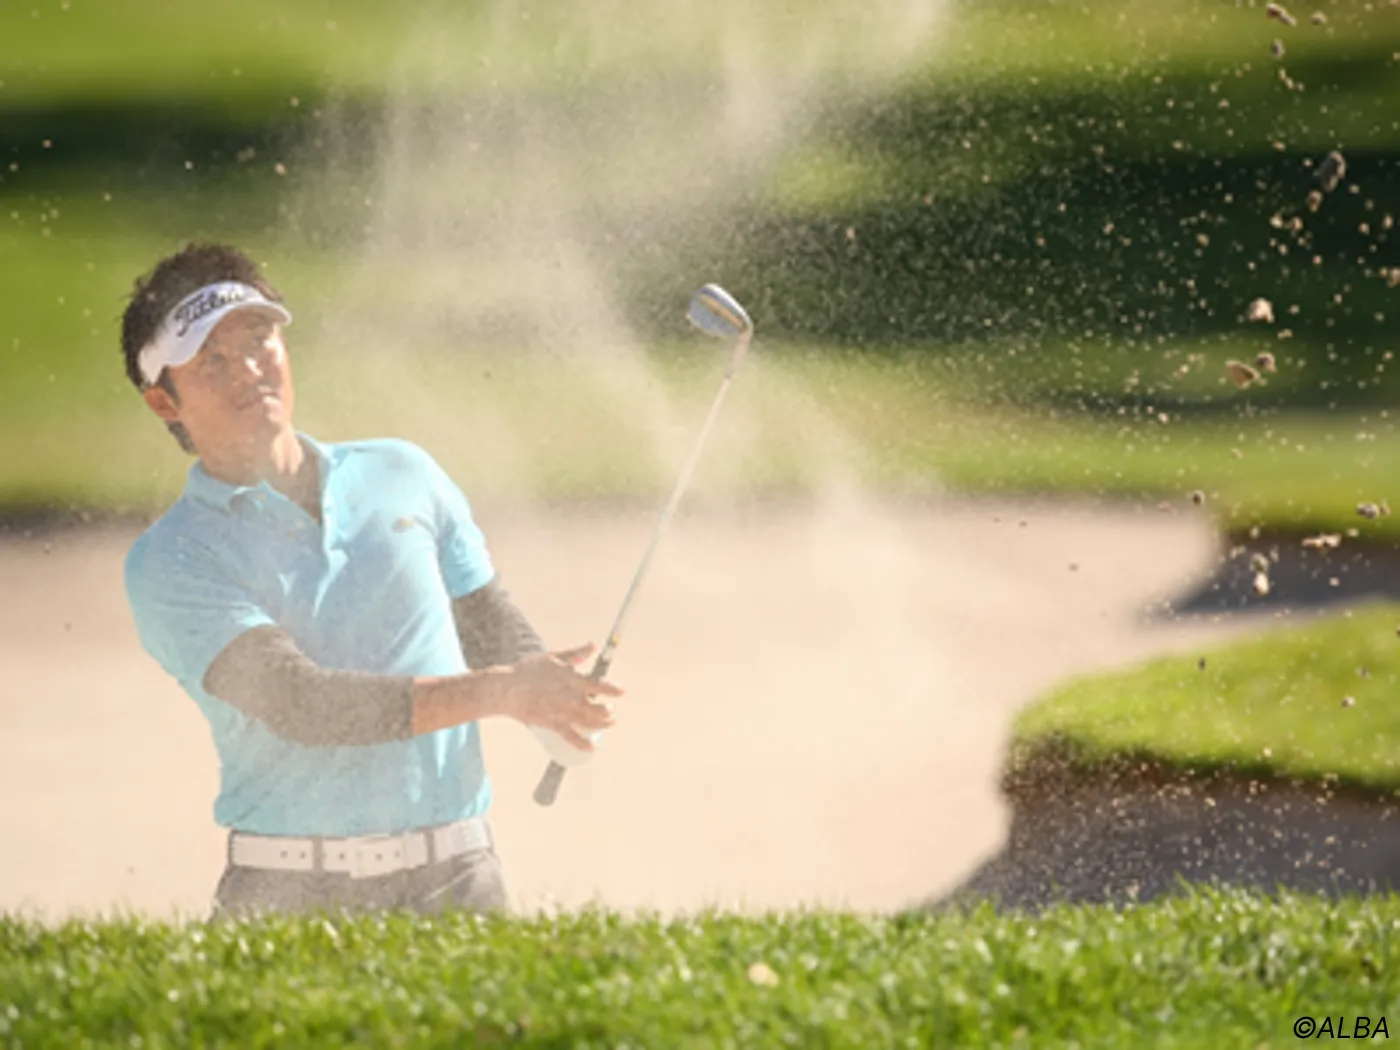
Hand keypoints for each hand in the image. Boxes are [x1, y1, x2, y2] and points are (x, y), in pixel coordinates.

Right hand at [501, 643, 622, 751]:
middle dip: (608, 711)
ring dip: (602, 725)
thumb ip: (576, 653)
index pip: (600, 686)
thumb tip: (593, 645)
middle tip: (610, 711)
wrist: (509, 689)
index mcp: (574, 680)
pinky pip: (571, 737)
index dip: (613, 690)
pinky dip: (582, 744)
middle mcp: (572, 698)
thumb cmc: (531, 669)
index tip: (622, 692)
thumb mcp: (556, 657)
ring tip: (608, 724)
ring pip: (589, 723)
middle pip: (598, 709)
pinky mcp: (554, 724)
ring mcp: (564, 713)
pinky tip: (591, 749)